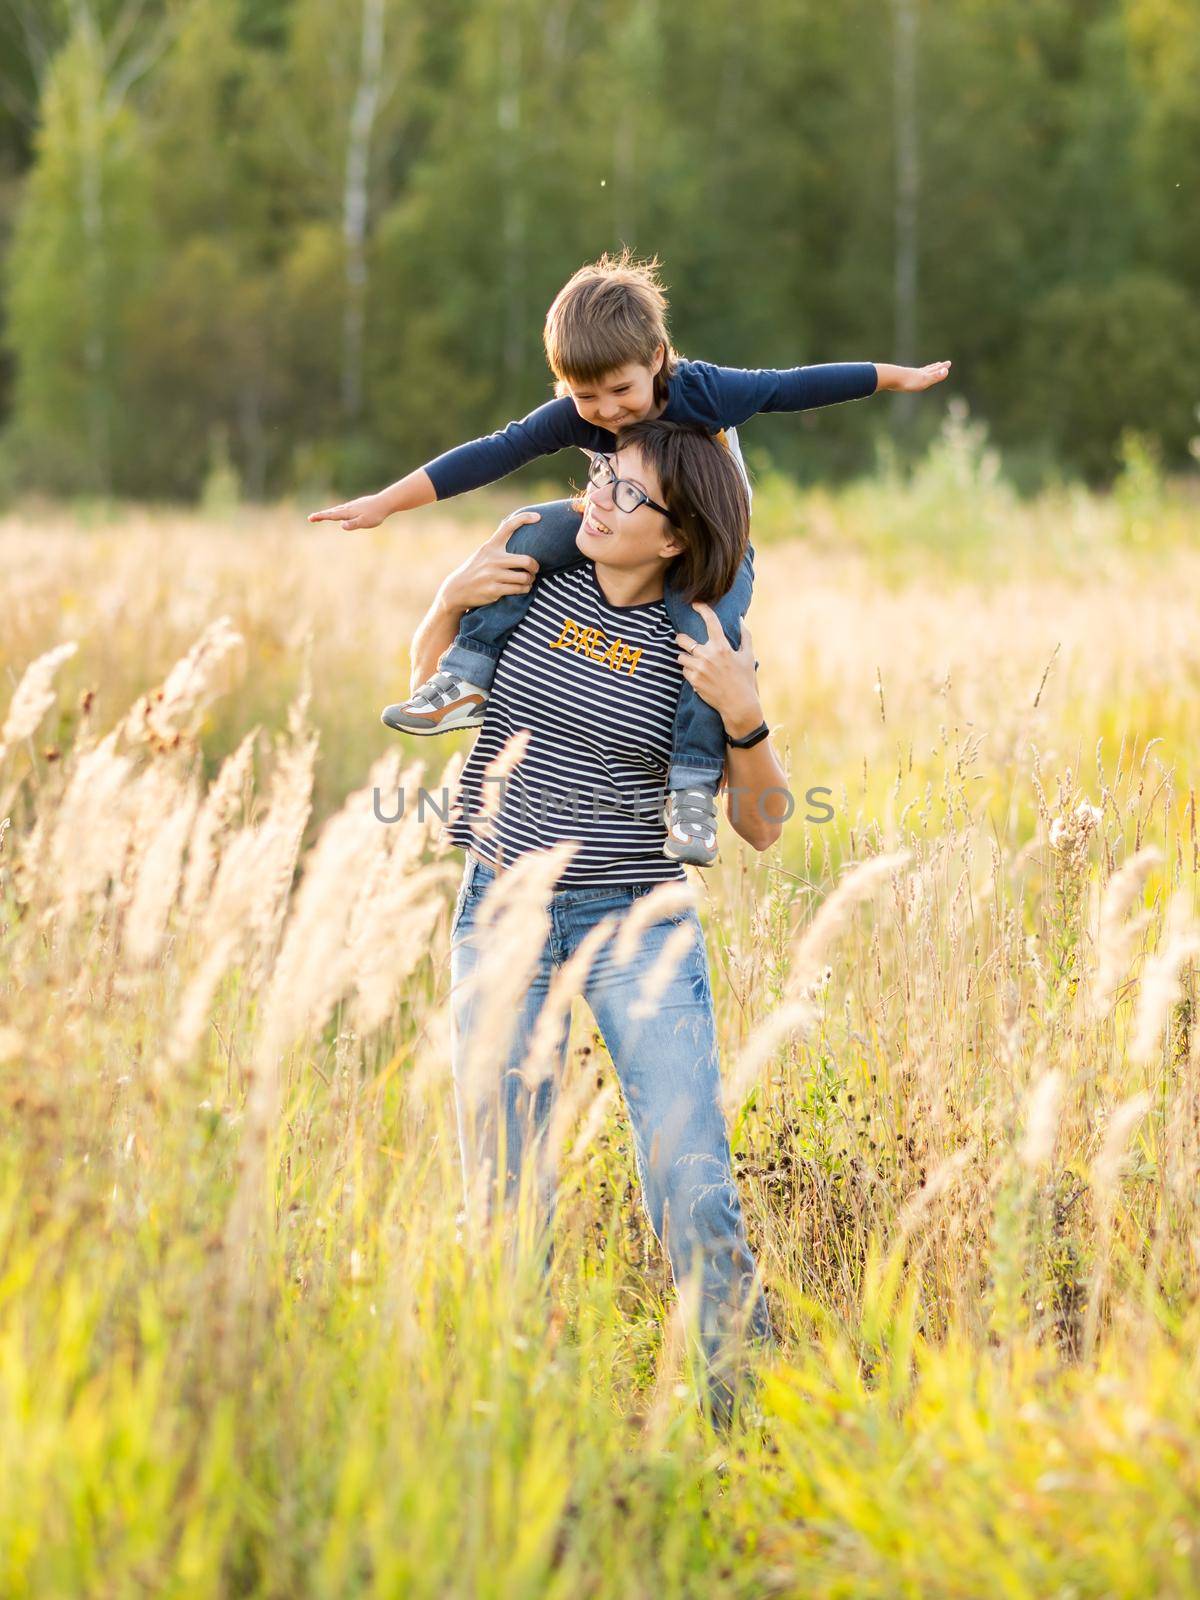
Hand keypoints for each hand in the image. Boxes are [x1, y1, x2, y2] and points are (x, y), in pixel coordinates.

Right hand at [307, 492, 391, 530]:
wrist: (385, 502)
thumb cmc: (375, 514)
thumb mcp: (365, 522)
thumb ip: (353, 524)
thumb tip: (341, 525)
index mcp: (348, 513)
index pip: (331, 515)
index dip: (321, 517)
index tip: (310, 518)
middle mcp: (348, 508)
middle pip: (332, 512)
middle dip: (321, 515)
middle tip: (311, 518)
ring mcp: (352, 505)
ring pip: (338, 509)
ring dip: (329, 512)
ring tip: (322, 515)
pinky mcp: (357, 504)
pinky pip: (345, 508)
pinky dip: (338, 510)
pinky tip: (340, 512)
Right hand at [440, 509, 541, 611]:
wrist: (457, 590)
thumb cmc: (476, 569)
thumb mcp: (483, 552)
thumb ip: (497, 541)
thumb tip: (507, 521)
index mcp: (491, 546)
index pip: (508, 526)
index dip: (524, 518)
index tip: (538, 517)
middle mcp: (492, 559)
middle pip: (526, 560)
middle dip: (535, 566)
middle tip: (534, 569)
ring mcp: (493, 575)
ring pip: (524, 577)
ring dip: (530, 580)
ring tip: (528, 580)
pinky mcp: (494, 590)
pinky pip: (518, 589)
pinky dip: (524, 589)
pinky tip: (522, 588)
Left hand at [675, 602, 761, 735]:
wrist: (738, 705)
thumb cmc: (745, 679)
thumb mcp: (748, 656)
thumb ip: (745, 636)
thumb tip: (740, 619)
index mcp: (722, 647)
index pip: (710, 622)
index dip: (702, 609)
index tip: (695, 604)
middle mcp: (708, 656)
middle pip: (683, 640)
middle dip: (681, 639)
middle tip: (683, 640)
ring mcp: (699, 669)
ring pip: (680, 656)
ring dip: (685, 657)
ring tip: (692, 661)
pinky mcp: (693, 681)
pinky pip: (684, 671)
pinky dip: (688, 671)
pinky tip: (697, 674)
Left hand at [877, 359, 951, 392]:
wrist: (892, 378)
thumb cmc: (909, 381)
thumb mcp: (925, 380)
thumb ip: (936, 376)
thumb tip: (947, 370)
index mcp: (924, 374)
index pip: (936, 370)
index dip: (942, 368)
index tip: (948, 363)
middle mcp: (918, 373)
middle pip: (929, 369)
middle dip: (936, 367)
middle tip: (940, 363)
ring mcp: (910, 375)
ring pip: (920, 371)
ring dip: (925, 370)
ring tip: (927, 369)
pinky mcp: (902, 378)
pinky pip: (910, 376)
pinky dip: (913, 375)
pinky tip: (911, 376)